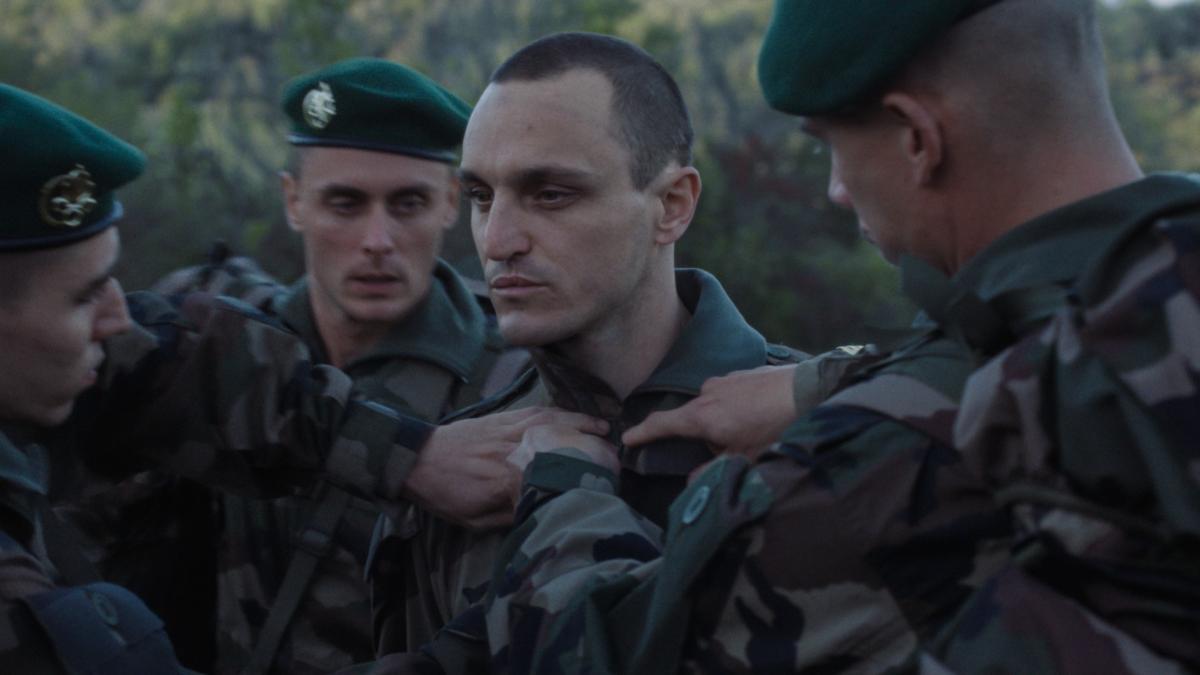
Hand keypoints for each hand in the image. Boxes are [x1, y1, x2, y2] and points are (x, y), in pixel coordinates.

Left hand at [403, 407, 607, 529]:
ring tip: (604, 428)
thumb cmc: (444, 494)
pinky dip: (560, 411)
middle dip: (591, 446)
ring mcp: (510, 429)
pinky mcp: (503, 417)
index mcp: (508, 478)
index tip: (602, 481)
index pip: (554, 476)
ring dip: (582, 423)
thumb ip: (510, 515)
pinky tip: (574, 414)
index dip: (581, 477)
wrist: (416, 459)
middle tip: (615, 453)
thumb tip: (541, 509)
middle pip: (562, 443)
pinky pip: (537, 411)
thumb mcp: (476, 519)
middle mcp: (515, 449)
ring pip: (553, 421)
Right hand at [621, 364, 798, 459]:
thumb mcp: (745, 458)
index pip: (662, 424)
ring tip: (752, 432)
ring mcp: (725, 379)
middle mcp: (707, 393)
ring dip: (722, 420)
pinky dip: (737, 407)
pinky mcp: (744, 372)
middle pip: (691, 418)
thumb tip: (692, 482)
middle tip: (726, 449)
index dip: (642, 433)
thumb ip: (714, 471)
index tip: (626, 437)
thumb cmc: (775, 428)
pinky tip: (760, 415)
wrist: (810, 391)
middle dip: (701, 435)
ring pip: (713, 405)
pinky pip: (730, 394)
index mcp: (702, 416)